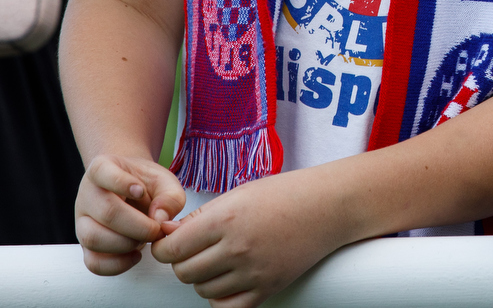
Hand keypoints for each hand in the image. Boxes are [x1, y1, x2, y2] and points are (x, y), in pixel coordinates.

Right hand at [75, 154, 186, 275]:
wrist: (131, 191)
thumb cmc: (146, 184)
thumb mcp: (163, 180)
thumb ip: (170, 196)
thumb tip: (160, 220)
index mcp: (102, 169)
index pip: (101, 171)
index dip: (121, 182)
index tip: (141, 191)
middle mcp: (87, 195)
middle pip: (106, 212)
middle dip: (138, 226)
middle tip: (157, 229)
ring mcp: (82, 221)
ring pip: (93, 238)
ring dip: (126, 244)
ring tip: (145, 240)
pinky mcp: (86, 245)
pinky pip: (93, 262)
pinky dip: (116, 265)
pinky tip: (137, 256)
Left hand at [152, 168, 347, 307]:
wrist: (328, 206)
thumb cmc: (284, 194)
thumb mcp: (238, 194)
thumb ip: (200, 217)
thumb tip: (167, 237)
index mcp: (226, 218)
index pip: (171, 249)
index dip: (163, 247)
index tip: (169, 243)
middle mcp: (237, 247)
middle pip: (184, 272)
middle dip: (183, 261)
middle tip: (196, 249)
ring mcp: (254, 271)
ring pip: (203, 290)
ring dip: (204, 279)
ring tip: (219, 260)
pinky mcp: (268, 287)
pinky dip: (221, 299)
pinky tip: (229, 281)